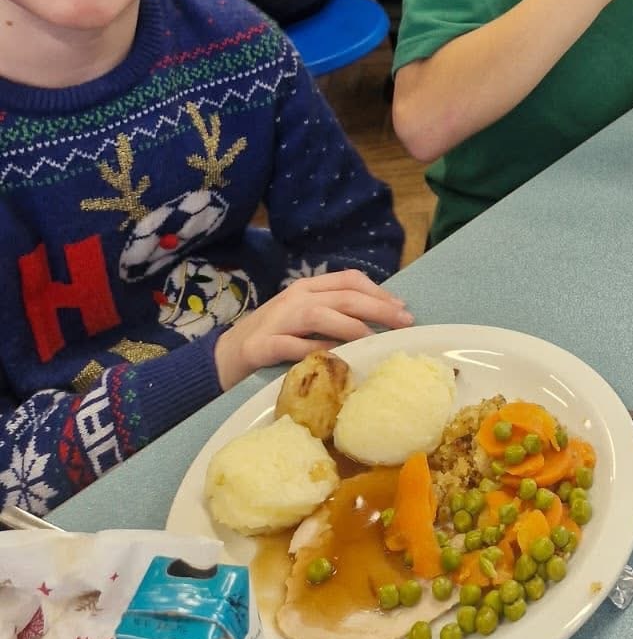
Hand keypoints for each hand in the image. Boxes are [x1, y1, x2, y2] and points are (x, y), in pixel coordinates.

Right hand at [214, 270, 412, 389]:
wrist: (223, 356)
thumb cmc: (273, 338)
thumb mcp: (305, 318)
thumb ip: (334, 314)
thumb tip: (379, 321)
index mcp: (308, 287)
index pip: (349, 280)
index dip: (379, 292)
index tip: (403, 307)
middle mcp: (295, 298)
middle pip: (342, 296)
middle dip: (377, 308)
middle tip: (403, 322)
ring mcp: (277, 320)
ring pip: (320, 315)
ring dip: (350, 327)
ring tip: (373, 339)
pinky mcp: (262, 346)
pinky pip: (293, 346)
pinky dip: (315, 350)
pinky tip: (335, 358)